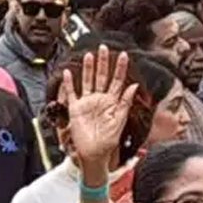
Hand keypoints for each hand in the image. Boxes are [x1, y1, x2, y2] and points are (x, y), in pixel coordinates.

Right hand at [59, 46, 136, 169]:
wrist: (94, 154)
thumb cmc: (109, 141)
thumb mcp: (120, 121)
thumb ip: (125, 103)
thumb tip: (134, 86)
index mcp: (113, 102)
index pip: (117, 81)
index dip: (120, 68)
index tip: (124, 55)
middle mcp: (100, 100)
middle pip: (101, 77)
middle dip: (103, 62)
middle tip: (104, 47)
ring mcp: (87, 103)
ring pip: (87, 81)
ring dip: (88, 68)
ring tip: (90, 55)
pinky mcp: (75, 109)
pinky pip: (72, 93)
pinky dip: (69, 83)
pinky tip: (68, 72)